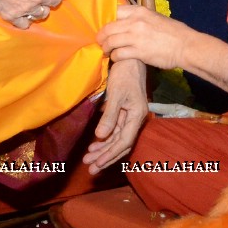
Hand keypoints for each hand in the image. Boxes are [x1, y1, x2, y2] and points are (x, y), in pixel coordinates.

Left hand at [82, 58, 146, 172]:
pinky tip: (95, 145)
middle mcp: (136, 119)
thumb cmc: (124, 74)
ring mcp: (131, 117)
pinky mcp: (125, 113)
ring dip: (104, 150)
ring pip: (117, 139)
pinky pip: (115, 131)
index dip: (110, 154)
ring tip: (89, 159)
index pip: (124, 141)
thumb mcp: (116, 94)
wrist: (130, 59)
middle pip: (121, 144)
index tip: (96, 163)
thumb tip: (101, 136)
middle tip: (91, 169)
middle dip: (106, 157)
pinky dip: (105, 139)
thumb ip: (110, 116)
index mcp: (137, 116)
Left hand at [98, 5, 193, 69]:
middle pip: (108, 28)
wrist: (186, 46)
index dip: (107, 20)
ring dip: (106, 48)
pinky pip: (118, 54)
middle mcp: (135, 22)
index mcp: (140, 11)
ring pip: (110, 41)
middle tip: (101, 42)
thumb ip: (141, 19)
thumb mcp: (156, 18)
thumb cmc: (175, 32)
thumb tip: (128, 22)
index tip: (106, 27)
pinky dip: (114, 57)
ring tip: (107, 51)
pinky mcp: (138, 52)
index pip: (115, 11)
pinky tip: (116, 59)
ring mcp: (136, 37)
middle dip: (101, 36)